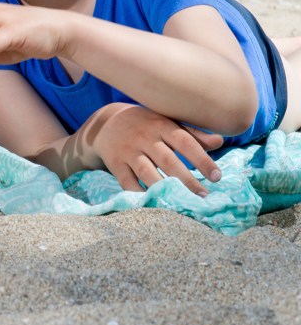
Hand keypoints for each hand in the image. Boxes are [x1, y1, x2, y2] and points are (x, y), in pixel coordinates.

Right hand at [78, 102, 223, 196]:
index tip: (217, 177)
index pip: (184, 141)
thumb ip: (192, 133)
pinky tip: (153, 204)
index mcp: (160, 124)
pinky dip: (139, 194)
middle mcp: (144, 137)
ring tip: (181, 203)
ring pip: (147, 172)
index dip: (201, 159)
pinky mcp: (115, 163)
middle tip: (204, 196)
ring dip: (165, 189)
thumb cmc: (145, 124)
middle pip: (167, 160)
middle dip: (187, 179)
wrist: (105, 123)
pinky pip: (127, 182)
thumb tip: (220, 142)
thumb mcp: (166, 121)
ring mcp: (128, 150)